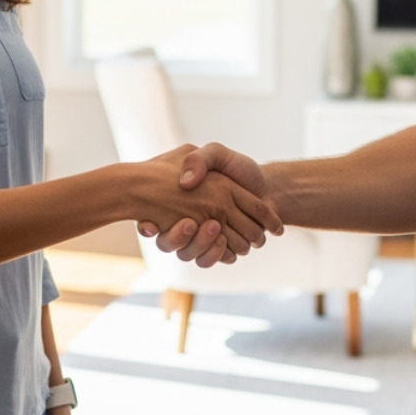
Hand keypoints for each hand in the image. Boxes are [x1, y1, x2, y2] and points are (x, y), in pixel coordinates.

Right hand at [139, 143, 274, 264]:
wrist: (268, 188)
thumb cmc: (239, 169)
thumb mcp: (216, 154)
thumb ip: (199, 159)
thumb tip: (185, 182)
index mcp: (178, 200)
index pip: (149, 220)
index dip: (147, 226)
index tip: (150, 226)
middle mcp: (186, 221)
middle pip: (168, 242)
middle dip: (177, 237)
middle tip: (191, 223)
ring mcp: (201, 237)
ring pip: (188, 253)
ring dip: (201, 244)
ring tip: (215, 227)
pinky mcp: (217, 250)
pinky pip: (207, 261)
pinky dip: (217, 253)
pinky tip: (224, 240)